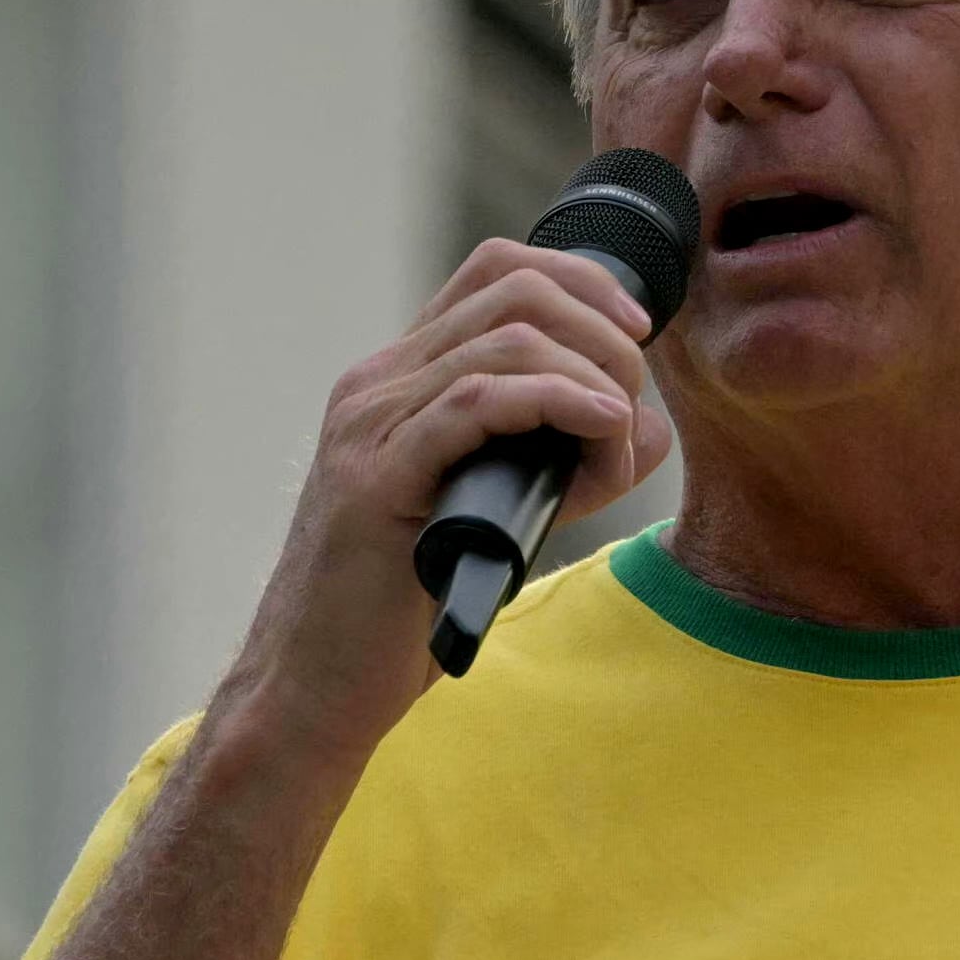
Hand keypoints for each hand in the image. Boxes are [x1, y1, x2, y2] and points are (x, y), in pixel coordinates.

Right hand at [221, 239, 671, 765]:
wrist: (316, 688)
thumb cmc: (408, 606)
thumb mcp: (505, 511)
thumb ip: (569, 462)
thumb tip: (643, 424)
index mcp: (403, 378)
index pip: (498, 270)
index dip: (583, 282)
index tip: (637, 332)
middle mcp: (379, 384)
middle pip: (515, 290)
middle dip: (601, 332)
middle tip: (633, 397)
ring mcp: (370, 425)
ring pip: (507, 341)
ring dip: (592, 377)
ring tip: (617, 431)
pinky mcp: (375, 479)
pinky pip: (476, 403)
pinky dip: (556, 402)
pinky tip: (600, 428)